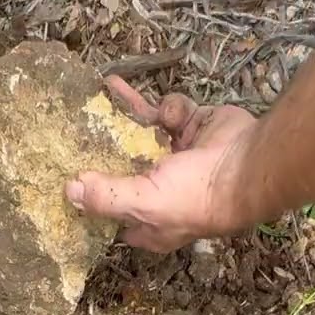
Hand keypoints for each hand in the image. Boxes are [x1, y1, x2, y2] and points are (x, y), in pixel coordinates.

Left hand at [65, 76, 260, 252]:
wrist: (248, 163)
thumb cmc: (196, 195)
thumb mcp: (143, 203)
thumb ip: (105, 197)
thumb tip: (69, 191)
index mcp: (150, 220)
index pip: (113, 214)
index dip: (93, 201)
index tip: (66, 180)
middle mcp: (162, 190)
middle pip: (122, 168)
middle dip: (102, 149)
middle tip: (74, 126)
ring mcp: (177, 156)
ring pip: (140, 133)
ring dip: (127, 116)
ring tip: (103, 93)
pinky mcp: (190, 127)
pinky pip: (169, 112)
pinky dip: (170, 108)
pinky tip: (173, 112)